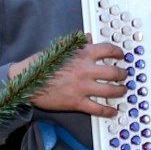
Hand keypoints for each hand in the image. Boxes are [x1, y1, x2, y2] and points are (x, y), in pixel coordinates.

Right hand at [12, 41, 126, 116]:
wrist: (26, 80)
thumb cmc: (41, 63)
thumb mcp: (59, 48)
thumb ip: (76, 43)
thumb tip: (88, 38)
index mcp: (82, 54)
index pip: (108, 49)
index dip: (118, 52)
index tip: (121, 55)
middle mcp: (85, 70)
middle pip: (114, 72)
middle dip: (123, 74)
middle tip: (124, 75)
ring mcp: (82, 87)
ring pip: (110, 90)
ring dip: (120, 91)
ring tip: (122, 91)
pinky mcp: (76, 102)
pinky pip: (98, 108)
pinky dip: (108, 111)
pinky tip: (112, 111)